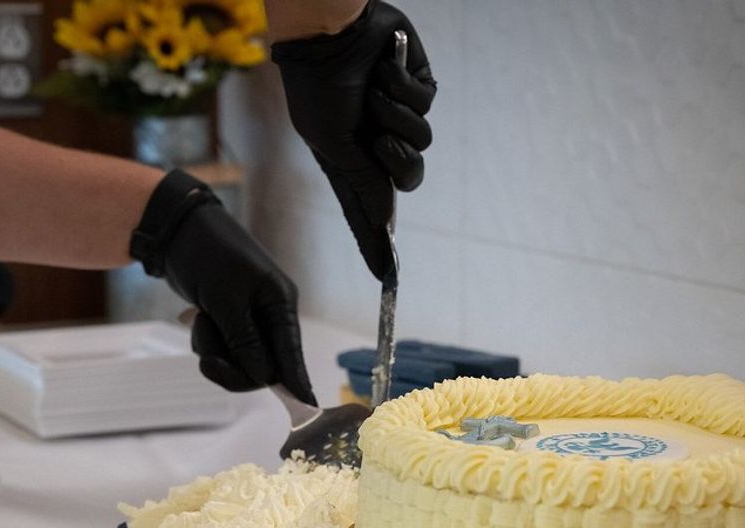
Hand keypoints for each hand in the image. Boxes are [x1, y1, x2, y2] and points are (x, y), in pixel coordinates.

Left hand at [130, 170, 315, 404]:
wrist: (177, 233)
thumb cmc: (208, 255)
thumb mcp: (226, 297)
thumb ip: (245, 339)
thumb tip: (263, 376)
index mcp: (279, 304)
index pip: (292, 352)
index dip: (297, 380)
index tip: (307, 407)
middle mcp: (269, 316)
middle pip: (262, 366)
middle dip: (232, 367)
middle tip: (207, 361)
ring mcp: (248, 321)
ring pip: (238, 361)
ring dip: (214, 351)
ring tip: (201, 321)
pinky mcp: (229, 323)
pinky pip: (222, 351)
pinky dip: (207, 342)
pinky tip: (198, 317)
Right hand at [272, 0, 435, 280]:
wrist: (329, 35)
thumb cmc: (319, 88)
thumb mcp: (333, 144)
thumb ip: (362, 183)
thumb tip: (386, 220)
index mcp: (350, 161)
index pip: (368, 210)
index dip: (377, 243)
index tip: (386, 277)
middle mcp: (375, 142)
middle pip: (409, 178)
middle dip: (398, 163)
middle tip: (380, 144)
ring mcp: (397, 115)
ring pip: (421, 142)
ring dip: (396, 117)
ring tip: (373, 95)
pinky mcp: (415, 86)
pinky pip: (425, 104)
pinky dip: (403, 89)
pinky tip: (384, 70)